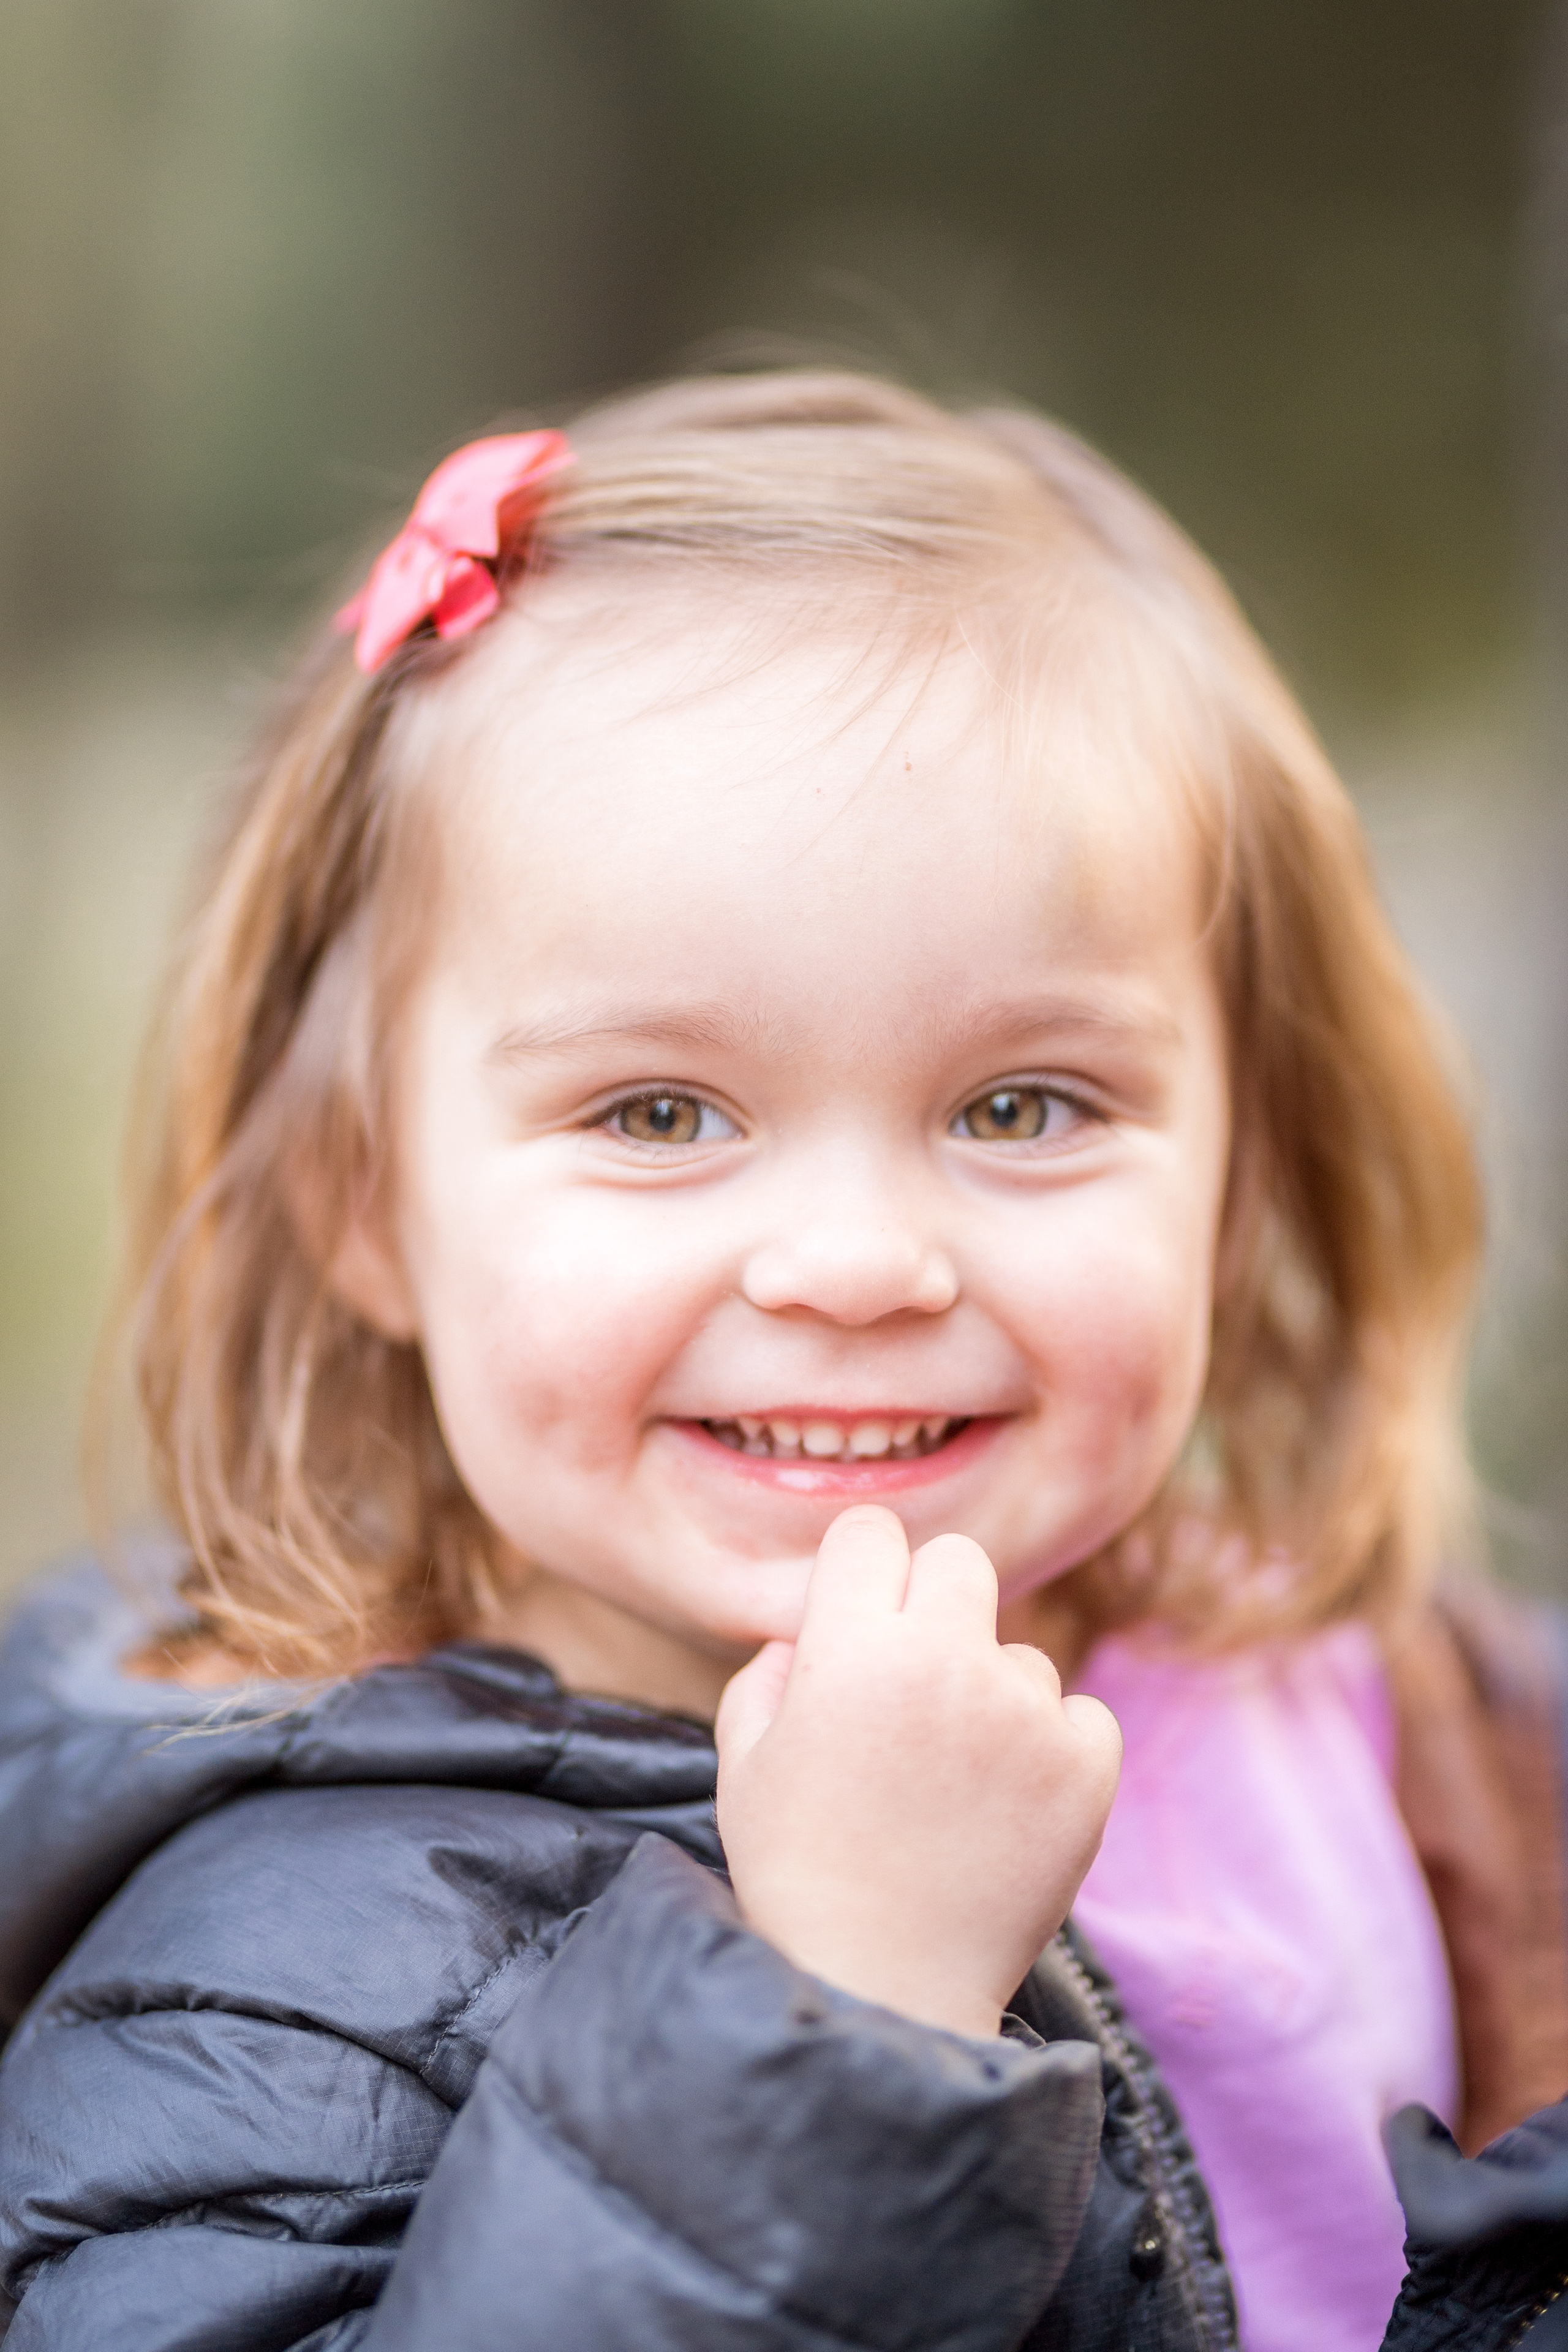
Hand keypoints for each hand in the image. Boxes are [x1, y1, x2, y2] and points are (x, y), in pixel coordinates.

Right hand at [715, 1505, 1121, 2038]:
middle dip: (932, 1604)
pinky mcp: (1088, 1765)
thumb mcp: (746, 1763)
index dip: (859, 1571)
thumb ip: (770, 1671)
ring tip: (951, 1784)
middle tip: (911, 1681)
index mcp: (854, 1651)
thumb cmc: (801, 1873)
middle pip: (961, 1561)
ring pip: (1019, 1652)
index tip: (856, 1612)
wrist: (885, 1992)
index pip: (872, 1533)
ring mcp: (1027, 1713)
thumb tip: (809, 1631)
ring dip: (991, 1693)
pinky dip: (1049, 1747)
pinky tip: (1005, 1806)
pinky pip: (1078, 1711)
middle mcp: (948, 1662)